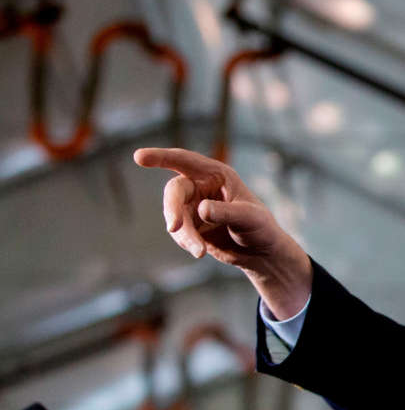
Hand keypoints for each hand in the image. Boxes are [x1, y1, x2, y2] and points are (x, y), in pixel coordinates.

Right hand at [133, 147, 311, 318]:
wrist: (261, 253)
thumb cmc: (261, 228)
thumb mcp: (249, 218)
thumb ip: (226, 213)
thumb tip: (201, 209)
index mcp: (217, 175)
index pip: (184, 161)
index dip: (161, 157)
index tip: (138, 157)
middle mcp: (201, 186)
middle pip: (174, 191)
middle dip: (173, 210)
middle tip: (174, 228)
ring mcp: (193, 206)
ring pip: (174, 215)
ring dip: (183, 234)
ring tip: (199, 251)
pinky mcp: (190, 226)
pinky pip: (178, 232)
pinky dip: (185, 242)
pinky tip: (200, 252)